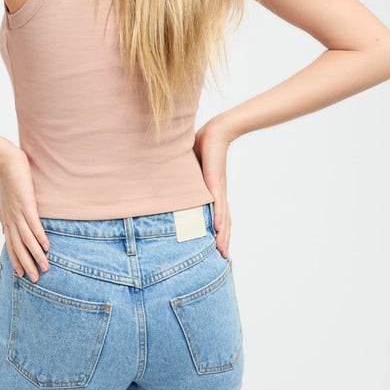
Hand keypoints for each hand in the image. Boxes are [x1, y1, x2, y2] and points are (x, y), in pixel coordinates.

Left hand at [0, 145, 49, 281]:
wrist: (5, 162)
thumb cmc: (6, 180)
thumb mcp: (3, 202)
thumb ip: (4, 217)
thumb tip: (3, 229)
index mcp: (6, 220)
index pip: (11, 245)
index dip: (16, 260)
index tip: (22, 274)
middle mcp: (11, 220)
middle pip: (19, 247)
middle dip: (27, 264)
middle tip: (35, 279)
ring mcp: (18, 213)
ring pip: (27, 239)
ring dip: (36, 255)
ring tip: (44, 267)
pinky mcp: (27, 205)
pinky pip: (34, 224)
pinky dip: (39, 237)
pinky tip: (46, 247)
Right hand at [194, 120, 232, 258]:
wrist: (217, 132)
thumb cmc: (203, 147)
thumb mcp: (189, 169)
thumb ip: (181, 178)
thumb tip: (165, 181)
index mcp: (214, 192)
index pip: (219, 216)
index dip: (219, 232)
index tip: (217, 247)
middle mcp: (219, 193)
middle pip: (224, 221)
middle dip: (224, 240)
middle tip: (223, 257)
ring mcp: (218, 188)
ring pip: (223, 216)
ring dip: (222, 234)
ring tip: (221, 250)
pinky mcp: (215, 181)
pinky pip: (217, 203)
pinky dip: (218, 216)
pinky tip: (217, 229)